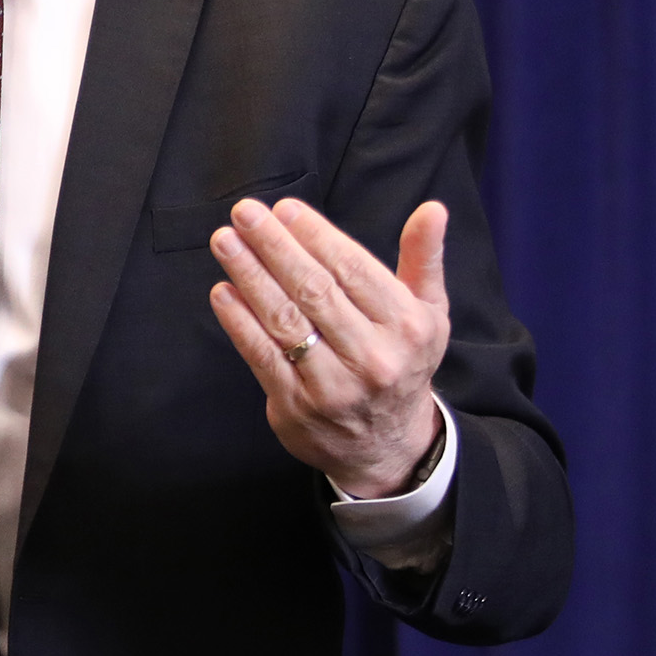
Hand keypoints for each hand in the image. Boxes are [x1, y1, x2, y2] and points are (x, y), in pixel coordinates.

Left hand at [208, 198, 450, 497]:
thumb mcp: (428, 313)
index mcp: (407, 326)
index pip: (354, 270)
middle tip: (245, 213)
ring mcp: (332, 385)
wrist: (387, 446)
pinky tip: (223, 290)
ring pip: (284, 319)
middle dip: (275, 246)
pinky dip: (238, 321)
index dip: (316, 236)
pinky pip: (262, 355)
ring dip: (249, 275)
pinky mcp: (296, 406)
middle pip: (314, 290)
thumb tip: (433, 208)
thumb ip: (424, 259)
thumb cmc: (402, 361)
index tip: (284, 208)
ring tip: (225, 241)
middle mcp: (373, 357)